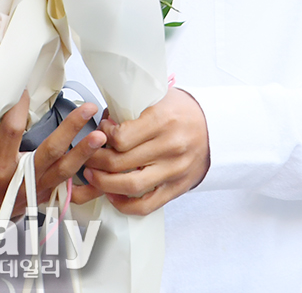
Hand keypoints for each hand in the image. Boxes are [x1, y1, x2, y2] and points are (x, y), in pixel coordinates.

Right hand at [0, 91, 106, 228]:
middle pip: (48, 152)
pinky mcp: (42, 196)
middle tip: (87, 107)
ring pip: (63, 170)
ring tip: (101, 134)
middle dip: (70, 129)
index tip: (27, 87)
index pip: (10, 132)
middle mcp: (16, 179)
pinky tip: (99, 159)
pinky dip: (84, 172)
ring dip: (84, 151)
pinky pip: (66, 185)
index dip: (19, 108)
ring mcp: (32, 190)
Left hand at [80, 88, 209, 215]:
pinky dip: (124, 204)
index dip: (103, 136)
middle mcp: (169, 146)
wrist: (215, 127)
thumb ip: (131, 108)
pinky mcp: (177, 188)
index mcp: (162, 120)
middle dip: (96, 160)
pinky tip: (112, 195)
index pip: (121, 137)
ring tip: (92, 175)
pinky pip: (146, 205)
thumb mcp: (158, 96)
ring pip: (130, 185)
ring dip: (104, 183)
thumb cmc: (182, 110)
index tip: (100, 132)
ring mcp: (174, 170)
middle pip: (121, 161)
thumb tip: (103, 122)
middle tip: (86, 155)